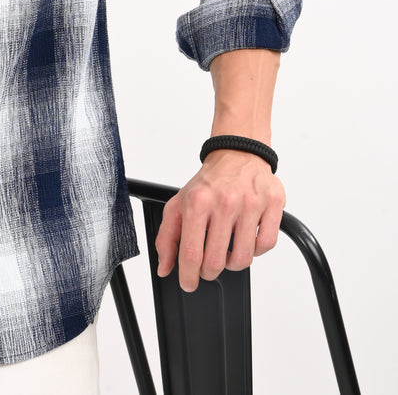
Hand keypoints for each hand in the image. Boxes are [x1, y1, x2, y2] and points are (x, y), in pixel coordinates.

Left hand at [154, 149, 284, 291]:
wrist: (237, 154)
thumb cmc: (209, 183)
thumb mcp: (179, 204)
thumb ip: (167, 237)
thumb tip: (165, 268)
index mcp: (197, 201)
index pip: (191, 253)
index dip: (188, 276)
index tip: (188, 283)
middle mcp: (224, 201)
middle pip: (216, 261)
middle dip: (209, 272)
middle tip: (207, 266)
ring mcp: (251, 203)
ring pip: (243, 258)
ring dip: (233, 262)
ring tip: (227, 249)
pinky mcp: (273, 204)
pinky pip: (266, 245)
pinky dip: (256, 250)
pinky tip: (246, 238)